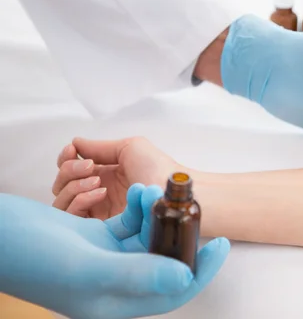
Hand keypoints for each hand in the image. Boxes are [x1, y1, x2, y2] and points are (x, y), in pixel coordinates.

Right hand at [0, 185, 229, 318]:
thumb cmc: (32, 257)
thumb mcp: (87, 266)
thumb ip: (137, 275)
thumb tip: (183, 278)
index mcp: (115, 302)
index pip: (171, 292)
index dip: (199, 272)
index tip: (220, 246)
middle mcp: (115, 283)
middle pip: (162, 261)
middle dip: (173, 233)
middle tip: (183, 208)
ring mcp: (106, 260)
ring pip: (147, 237)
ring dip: (153, 213)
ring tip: (149, 190)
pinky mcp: (97, 238)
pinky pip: (129, 222)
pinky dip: (136, 206)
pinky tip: (138, 192)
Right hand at [52, 137, 179, 219]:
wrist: (172, 192)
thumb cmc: (159, 168)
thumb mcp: (129, 149)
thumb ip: (100, 147)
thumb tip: (75, 142)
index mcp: (104, 173)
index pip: (69, 168)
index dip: (66, 159)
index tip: (72, 150)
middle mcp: (97, 192)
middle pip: (61, 184)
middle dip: (68, 171)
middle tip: (90, 167)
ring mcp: (97, 211)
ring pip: (62, 202)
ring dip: (73, 186)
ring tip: (98, 181)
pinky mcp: (99, 228)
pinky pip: (73, 217)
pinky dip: (79, 202)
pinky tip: (99, 193)